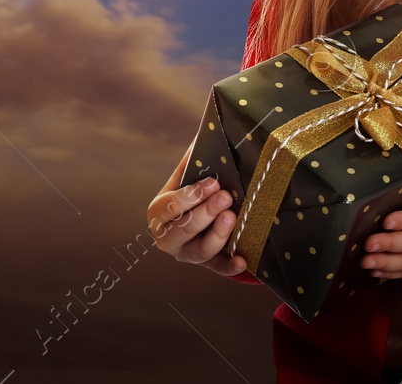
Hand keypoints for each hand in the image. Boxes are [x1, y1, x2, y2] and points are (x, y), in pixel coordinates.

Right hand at [146, 148, 248, 277]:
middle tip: (224, 197)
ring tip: (233, 217)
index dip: (190, 195)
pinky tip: (243, 261)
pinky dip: (230, 266)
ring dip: (218, 234)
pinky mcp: (207, 266)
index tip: (212, 182)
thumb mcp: (186, 178)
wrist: (195, 224)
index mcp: (158, 213)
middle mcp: (167, 237)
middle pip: (184, 229)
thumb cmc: (190, 194)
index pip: (169, 206)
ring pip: (200, 250)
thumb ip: (193, 160)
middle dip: (205, 212)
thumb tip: (208, 131)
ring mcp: (187, 254)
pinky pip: (218, 269)